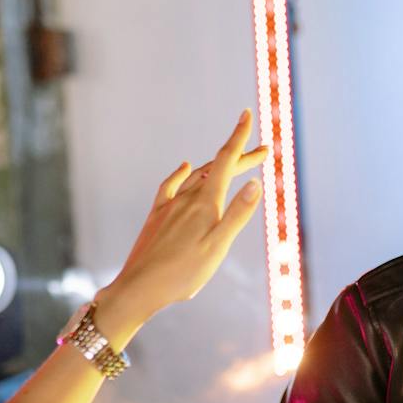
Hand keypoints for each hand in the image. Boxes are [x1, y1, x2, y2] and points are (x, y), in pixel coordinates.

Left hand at [101, 111, 267, 321]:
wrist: (139, 287)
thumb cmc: (183, 273)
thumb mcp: (218, 246)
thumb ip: (238, 213)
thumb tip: (256, 182)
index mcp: (206, 203)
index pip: (226, 161)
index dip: (239, 138)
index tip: (246, 114)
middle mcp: (187, 198)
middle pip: (217, 168)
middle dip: (240, 156)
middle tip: (262, 150)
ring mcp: (170, 206)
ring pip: (197, 176)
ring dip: (217, 168)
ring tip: (233, 165)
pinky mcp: (157, 216)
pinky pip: (172, 186)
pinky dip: (183, 174)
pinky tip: (186, 169)